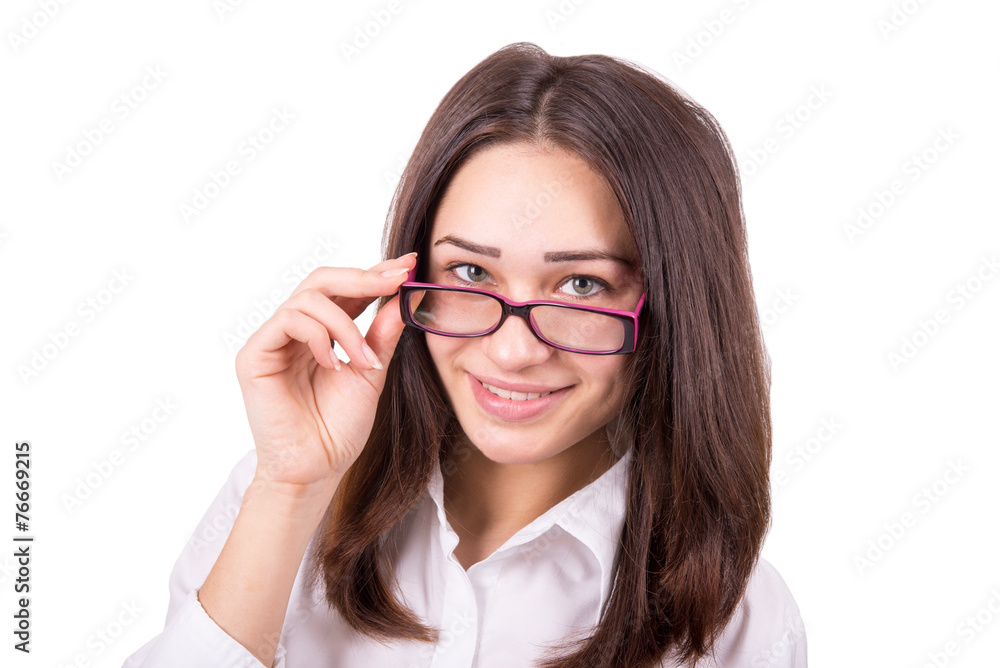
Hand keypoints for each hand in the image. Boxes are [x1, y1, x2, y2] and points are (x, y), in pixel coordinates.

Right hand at [233, 252, 415, 495]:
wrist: (317, 470)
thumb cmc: (339, 428)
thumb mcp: (372, 372)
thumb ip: (383, 333)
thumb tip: (405, 295)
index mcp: (322, 332)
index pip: (345, 289)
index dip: (375, 274)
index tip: (409, 264)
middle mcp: (294, 330)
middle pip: (322, 279)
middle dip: (363, 277)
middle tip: (396, 279)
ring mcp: (272, 340)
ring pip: (308, 298)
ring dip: (346, 324)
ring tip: (364, 359)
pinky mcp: (255, 355)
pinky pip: (288, 320)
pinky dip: (319, 336)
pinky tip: (334, 363)